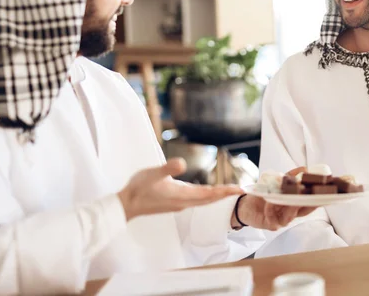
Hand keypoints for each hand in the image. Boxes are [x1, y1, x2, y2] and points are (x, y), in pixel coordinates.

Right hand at [118, 158, 243, 220]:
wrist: (126, 205)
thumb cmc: (138, 188)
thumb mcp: (152, 174)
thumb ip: (167, 169)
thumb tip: (181, 163)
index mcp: (182, 195)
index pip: (210, 193)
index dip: (225, 191)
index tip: (240, 189)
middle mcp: (184, 202)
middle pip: (210, 199)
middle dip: (226, 194)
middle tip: (242, 190)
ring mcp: (180, 203)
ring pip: (204, 200)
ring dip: (217, 195)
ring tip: (229, 190)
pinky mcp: (175, 202)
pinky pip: (197, 200)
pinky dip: (207, 196)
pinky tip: (207, 192)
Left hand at [231, 167, 316, 230]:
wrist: (245, 204)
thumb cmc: (264, 194)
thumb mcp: (277, 182)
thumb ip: (290, 176)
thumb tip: (305, 169)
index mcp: (294, 205)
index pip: (309, 203)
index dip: (318, 198)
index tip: (325, 191)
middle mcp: (290, 214)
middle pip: (303, 210)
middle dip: (309, 202)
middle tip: (311, 191)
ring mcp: (281, 221)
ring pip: (290, 215)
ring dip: (292, 205)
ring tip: (293, 195)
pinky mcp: (270, 224)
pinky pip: (273, 218)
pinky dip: (271, 208)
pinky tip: (268, 201)